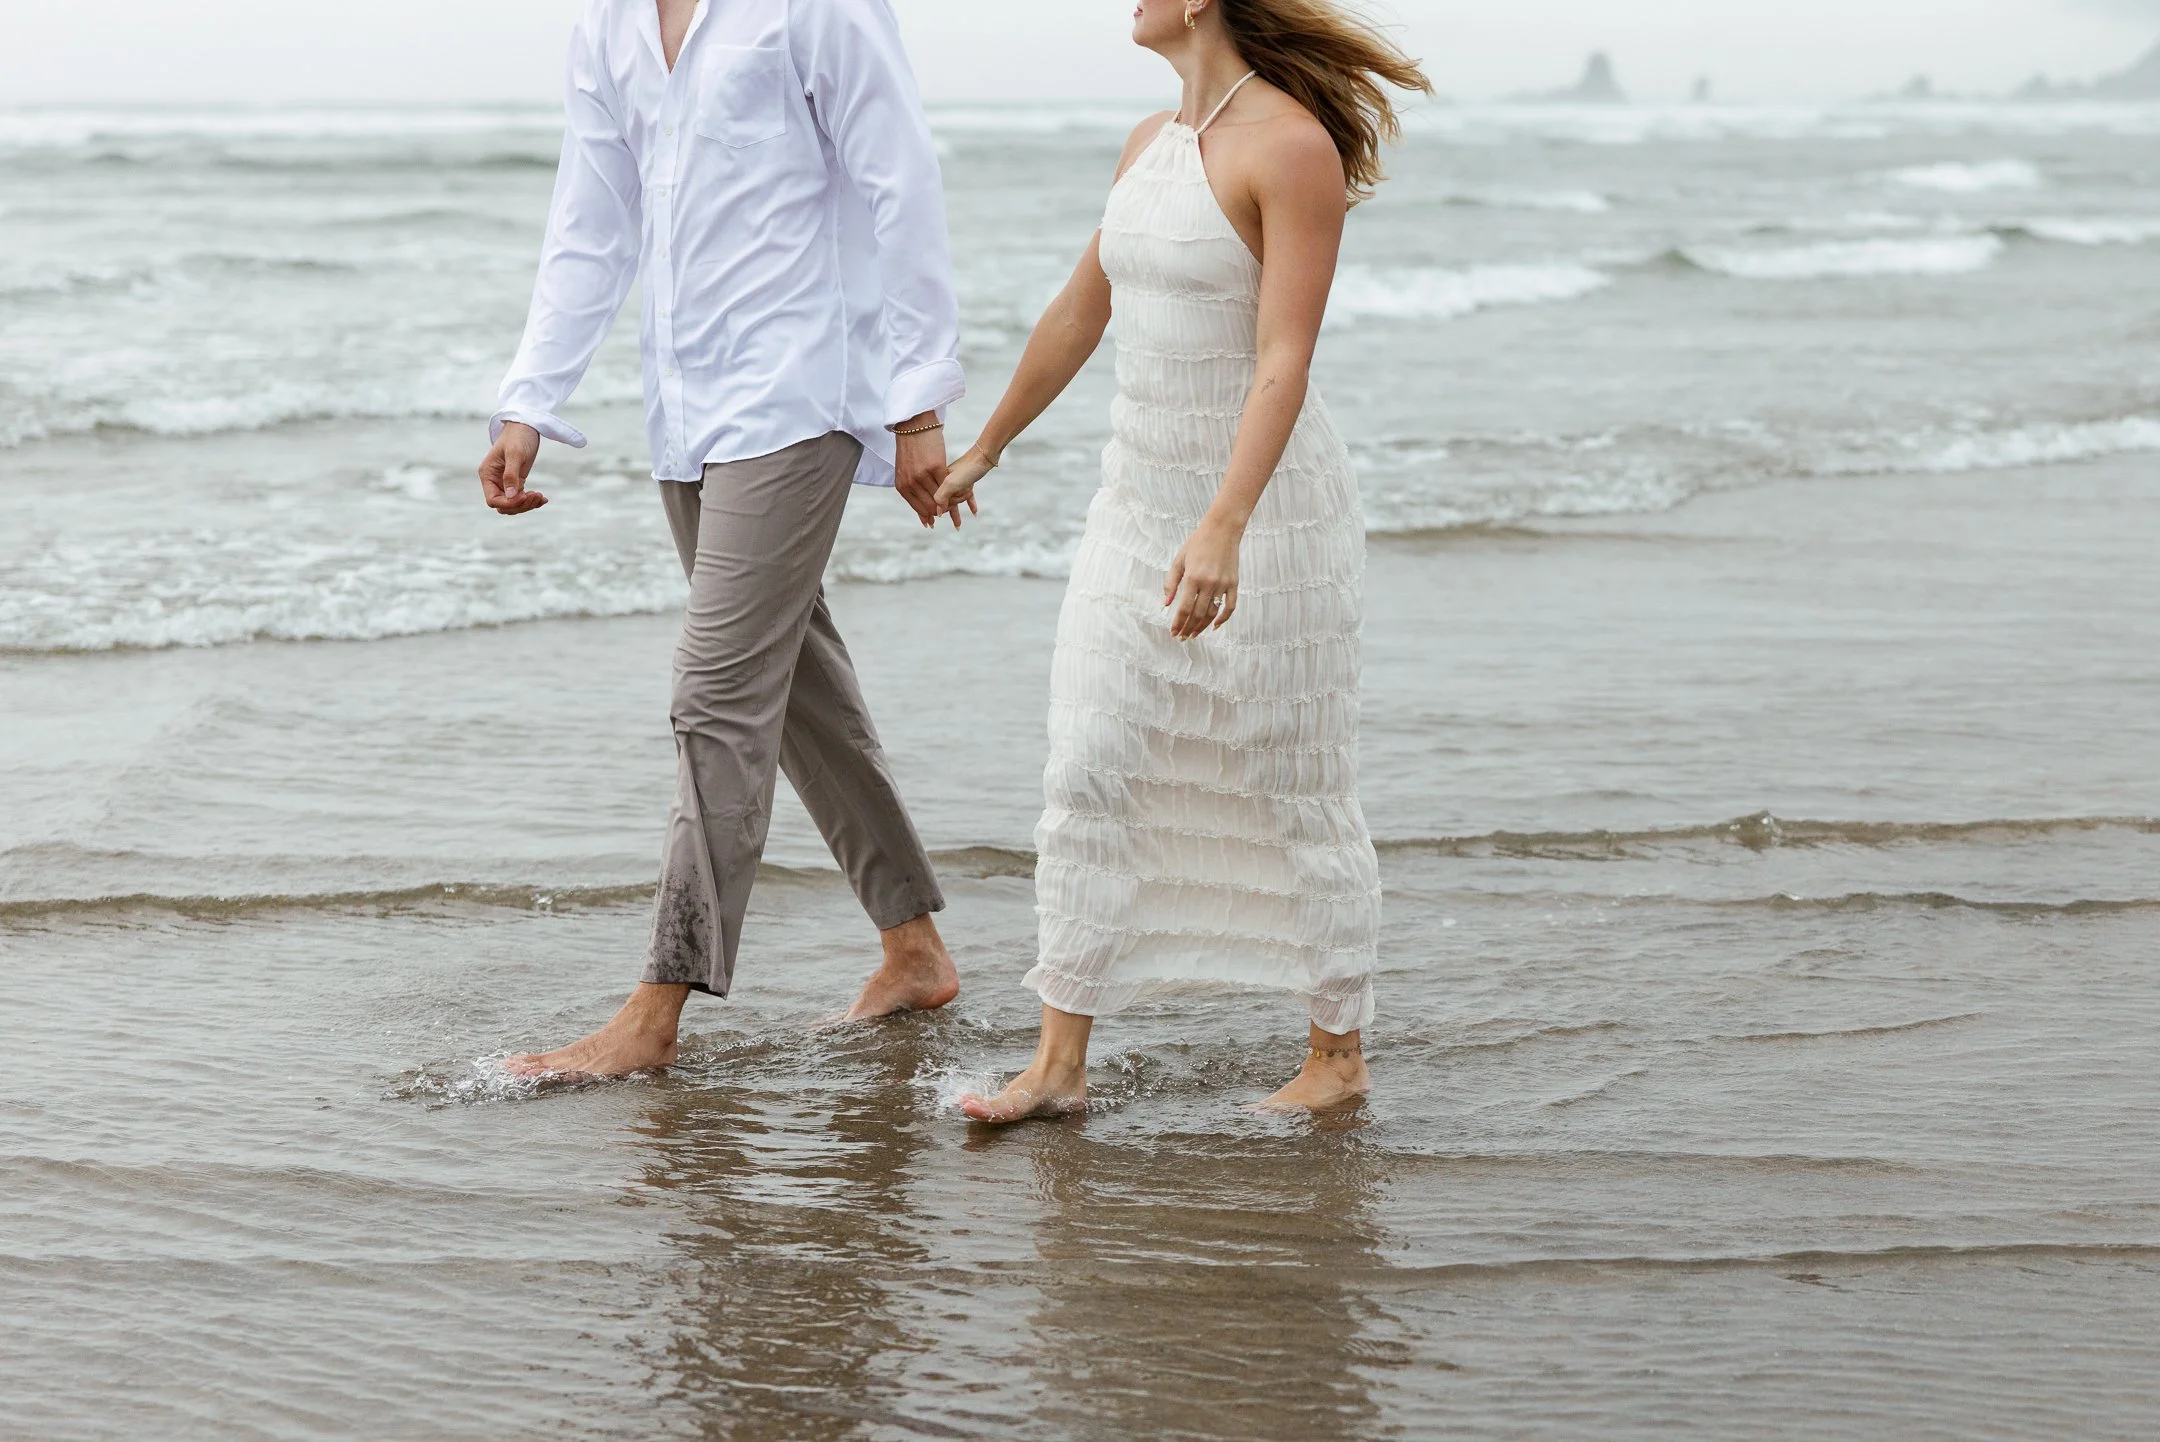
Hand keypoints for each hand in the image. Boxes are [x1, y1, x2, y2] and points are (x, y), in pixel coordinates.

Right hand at [478, 422, 547, 514]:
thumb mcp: (515, 454)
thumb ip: (511, 475)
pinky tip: (543, 499)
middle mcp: (493, 481)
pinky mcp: (516, 482)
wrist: (525, 427)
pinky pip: (521, 498)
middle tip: (536, 495)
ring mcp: (504, 483)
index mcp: (487, 474)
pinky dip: (532, 501)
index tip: (524, 496)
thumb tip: (511, 496)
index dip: (508, 503)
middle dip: (520, 505)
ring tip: (540, 496)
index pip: (493, 499)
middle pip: (504, 505)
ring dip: (527, 504)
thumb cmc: (518, 436)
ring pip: (513, 504)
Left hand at [893, 413, 947, 527]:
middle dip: (938, 512)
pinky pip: (946, 484)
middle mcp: (910, 482)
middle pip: (928, 505)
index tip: (932, 523)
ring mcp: (922, 475)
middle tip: (946, 516)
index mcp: (902, 485)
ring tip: (954, 506)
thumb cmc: (911, 448)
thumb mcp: (905, 470)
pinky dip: (952, 489)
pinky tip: (958, 491)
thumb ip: (910, 485)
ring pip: (938, 496)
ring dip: (947, 503)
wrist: (914, 426)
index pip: (917, 506)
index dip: (926, 515)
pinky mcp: (935, 466)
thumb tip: (916, 503)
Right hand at [932, 446, 996, 528]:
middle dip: (946, 513)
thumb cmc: (968, 468)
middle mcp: (945, 481)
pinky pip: (967, 495)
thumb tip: (937, 513)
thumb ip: (942, 497)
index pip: (934, 501)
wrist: (985, 454)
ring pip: (954, 500)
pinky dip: (970, 504)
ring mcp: (957, 480)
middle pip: (943, 502)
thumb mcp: (951, 483)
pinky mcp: (968, 479)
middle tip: (949, 520)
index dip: (933, 511)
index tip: (931, 523)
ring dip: (956, 513)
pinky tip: (974, 512)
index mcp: (939, 481)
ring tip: (958, 526)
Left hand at [1163, 515, 1243, 639]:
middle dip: (1188, 628)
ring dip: (1202, 626)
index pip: (1184, 608)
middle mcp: (1208, 583)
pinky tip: (1214, 626)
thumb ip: (1171, 583)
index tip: (1173, 633)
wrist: (1222, 530)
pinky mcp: (1234, 583)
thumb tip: (1165, 605)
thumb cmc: (1197, 543)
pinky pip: (1230, 606)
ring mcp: (1223, 584)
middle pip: (1197, 614)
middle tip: (1182, 637)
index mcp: (1192, 577)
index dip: (1178, 623)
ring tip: (1194, 634)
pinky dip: (1223, 618)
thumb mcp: (1179, 561)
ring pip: (1212, 613)